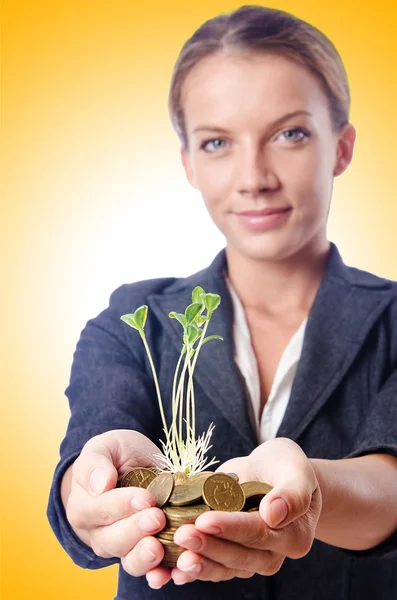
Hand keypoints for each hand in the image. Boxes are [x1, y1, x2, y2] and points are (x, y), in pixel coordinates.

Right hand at [64, 430, 172, 586]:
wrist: (129, 468)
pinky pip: (149, 571)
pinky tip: (171, 572)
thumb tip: (100, 484)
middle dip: (137, 530)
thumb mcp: (105, 447)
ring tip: (159, 548)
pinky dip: (160, 574)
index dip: (123, 505)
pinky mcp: (143, 554)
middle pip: (114, 539)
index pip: (101, 508)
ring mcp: (121, 547)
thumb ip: (96, 462)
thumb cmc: (115, 456)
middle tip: (158, 518)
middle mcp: (99, 532)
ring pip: (129, 560)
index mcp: (84, 505)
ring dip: (144, 558)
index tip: (146, 498)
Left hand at [169, 438, 321, 585]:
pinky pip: (211, 567)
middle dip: (208, 547)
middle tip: (181, 535)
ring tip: (174, 558)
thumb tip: (274, 514)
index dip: (230, 528)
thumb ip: (292, 492)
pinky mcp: (229, 556)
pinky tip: (169, 570)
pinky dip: (190, 571)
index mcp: (293, 536)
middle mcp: (272, 554)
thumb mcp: (295, 469)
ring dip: (198, 563)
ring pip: (222, 568)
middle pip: (237, 556)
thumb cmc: (285, 466)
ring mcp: (250, 559)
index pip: (257, 533)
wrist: (272, 472)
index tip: (205, 520)